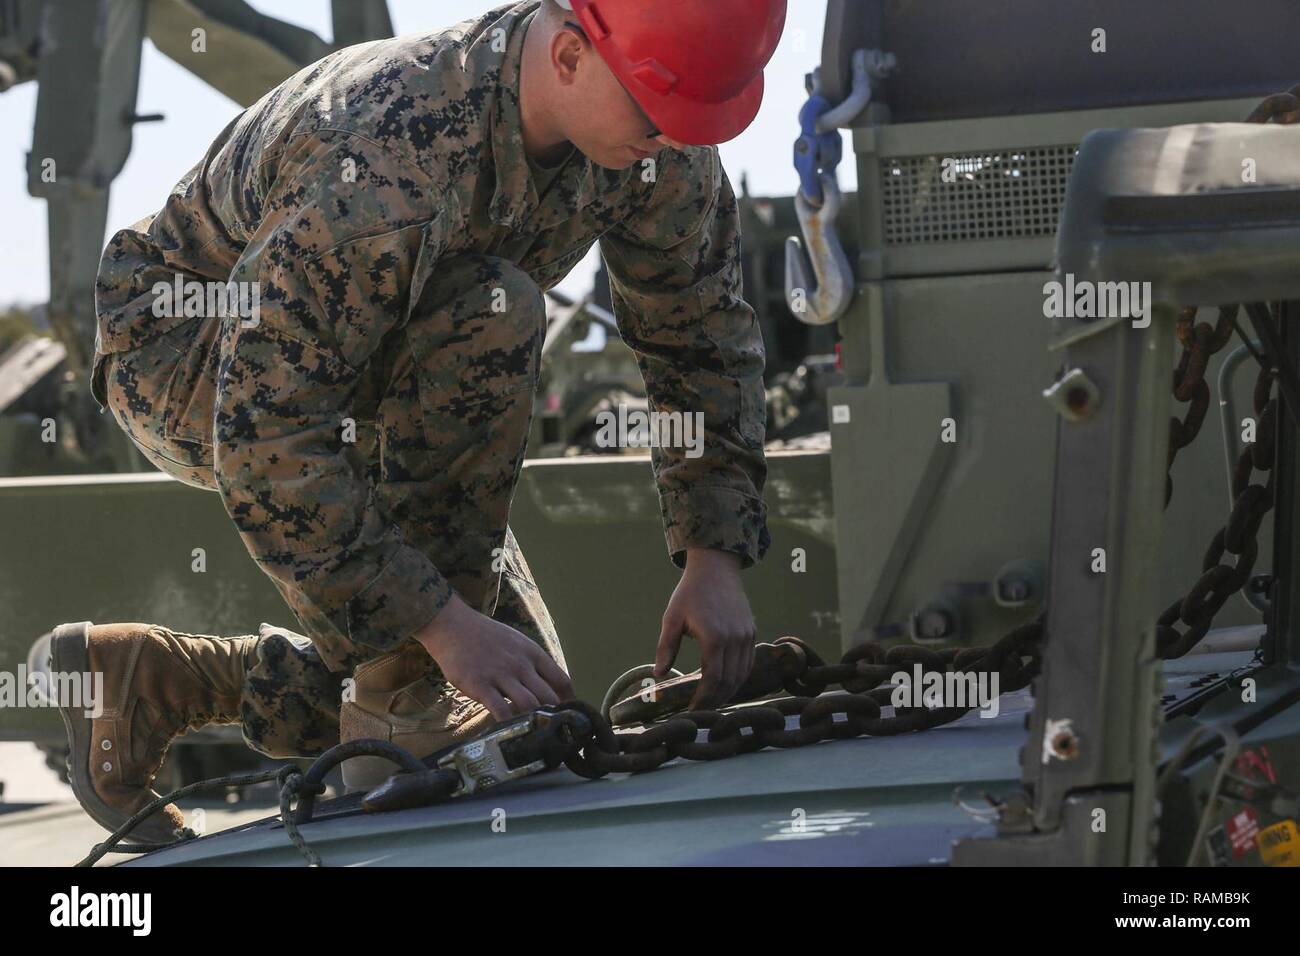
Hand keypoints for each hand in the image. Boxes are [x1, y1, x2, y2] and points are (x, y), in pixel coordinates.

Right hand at [415, 594, 573, 720]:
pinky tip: (509, 732)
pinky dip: (508, 725)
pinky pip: (500, 710)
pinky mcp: (481, 685)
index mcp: (533, 653)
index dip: (569, 701)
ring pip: (529, 704)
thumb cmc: (486, 636)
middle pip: (549, 696)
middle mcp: (521, 665)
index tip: (570, 716)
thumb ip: (532, 663)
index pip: (562, 680)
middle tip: (554, 732)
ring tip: (535, 735)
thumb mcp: (517, 643)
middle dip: (555, 717)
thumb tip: (547, 687)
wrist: (453, 626)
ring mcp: (501, 675)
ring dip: (534, 721)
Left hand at [654, 548, 755, 709]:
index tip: (692, 711)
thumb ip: (666, 647)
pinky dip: (738, 678)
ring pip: (741, 675)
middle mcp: (734, 638)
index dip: (703, 699)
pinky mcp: (751, 632)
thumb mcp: (672, 618)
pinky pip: (747, 663)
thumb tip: (659, 674)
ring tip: (712, 702)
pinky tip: (725, 684)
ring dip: (728, 692)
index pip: (712, 678)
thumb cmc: (690, 592)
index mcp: (713, 636)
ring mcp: (746, 636)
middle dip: (715, 701)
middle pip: (729, 681)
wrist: (716, 568)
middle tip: (700, 713)